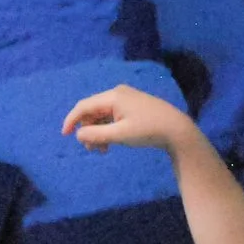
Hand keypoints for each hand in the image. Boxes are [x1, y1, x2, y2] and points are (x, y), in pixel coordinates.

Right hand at [61, 83, 198, 154]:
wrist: (177, 129)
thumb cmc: (147, 130)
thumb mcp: (119, 135)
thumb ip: (95, 135)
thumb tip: (78, 134)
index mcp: (113, 96)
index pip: (83, 106)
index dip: (72, 120)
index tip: (65, 136)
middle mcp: (117, 93)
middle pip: (92, 111)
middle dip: (89, 130)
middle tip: (92, 150)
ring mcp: (126, 98)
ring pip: (102, 115)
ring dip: (98, 132)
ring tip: (104, 150)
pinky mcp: (133, 105)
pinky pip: (112, 115)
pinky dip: (108, 129)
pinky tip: (112, 142)